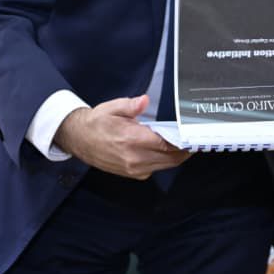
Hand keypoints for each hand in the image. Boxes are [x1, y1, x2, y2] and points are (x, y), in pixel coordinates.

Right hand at [55, 95, 189, 179]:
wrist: (78, 139)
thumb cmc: (96, 123)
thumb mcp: (112, 108)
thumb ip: (131, 105)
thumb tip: (145, 100)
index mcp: (131, 139)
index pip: (166, 144)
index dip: (182, 141)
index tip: (193, 135)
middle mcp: (134, 158)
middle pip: (170, 158)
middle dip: (184, 150)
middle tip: (194, 139)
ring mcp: (133, 168)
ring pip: (165, 165)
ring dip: (176, 156)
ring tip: (184, 144)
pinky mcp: (132, 173)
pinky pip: (155, 169)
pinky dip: (164, 161)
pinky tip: (166, 150)